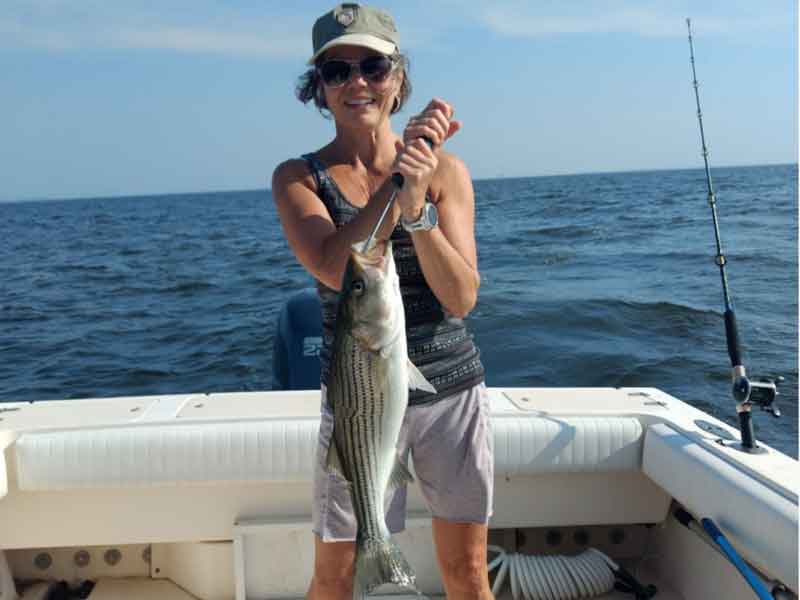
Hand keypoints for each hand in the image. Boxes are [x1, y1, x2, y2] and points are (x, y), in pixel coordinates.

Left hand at [394, 99, 461, 220]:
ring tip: (397, 172)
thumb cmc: (410, 183)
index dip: (407, 148)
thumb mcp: (409, 166)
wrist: (412, 202)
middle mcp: (431, 163)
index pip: (417, 142)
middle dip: (400, 156)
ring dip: (396, 164)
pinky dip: (394, 169)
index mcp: (432, 159)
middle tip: (398, 166)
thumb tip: (398, 141)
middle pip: (409, 148)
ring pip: (403, 157)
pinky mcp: (417, 175)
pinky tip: (396, 175)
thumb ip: (404, 153)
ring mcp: (425, 169)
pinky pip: (400, 165)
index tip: (404, 159)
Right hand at [402, 98, 461, 147]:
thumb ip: (449, 130)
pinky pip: (425, 129)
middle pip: (436, 113)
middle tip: (444, 136)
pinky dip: (434, 136)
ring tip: (440, 141)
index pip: (435, 102)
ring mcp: (410, 125)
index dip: (445, 108)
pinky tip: (436, 143)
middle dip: (445, 125)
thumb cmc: (429, 149)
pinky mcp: (408, 133)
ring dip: (440, 132)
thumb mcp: (441, 138)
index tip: (448, 121)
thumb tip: (459, 123)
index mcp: (423, 116)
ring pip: (431, 121)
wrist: (417, 162)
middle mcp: (416, 118)